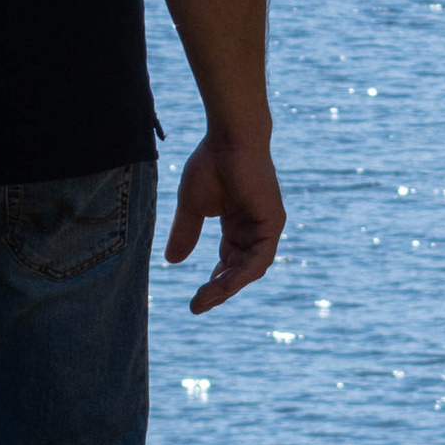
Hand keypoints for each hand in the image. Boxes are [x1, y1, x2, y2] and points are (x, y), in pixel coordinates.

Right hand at [167, 132, 285, 312]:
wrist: (229, 138)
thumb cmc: (212, 163)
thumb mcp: (192, 206)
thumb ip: (185, 233)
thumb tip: (172, 262)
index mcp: (239, 224)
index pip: (230, 262)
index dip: (215, 282)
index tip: (196, 299)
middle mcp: (255, 229)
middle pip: (240, 269)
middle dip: (219, 290)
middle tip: (197, 306)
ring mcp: (266, 227)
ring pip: (249, 269)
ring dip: (227, 287)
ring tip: (203, 300)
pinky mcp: (272, 223)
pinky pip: (258, 259)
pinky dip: (240, 274)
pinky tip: (220, 285)